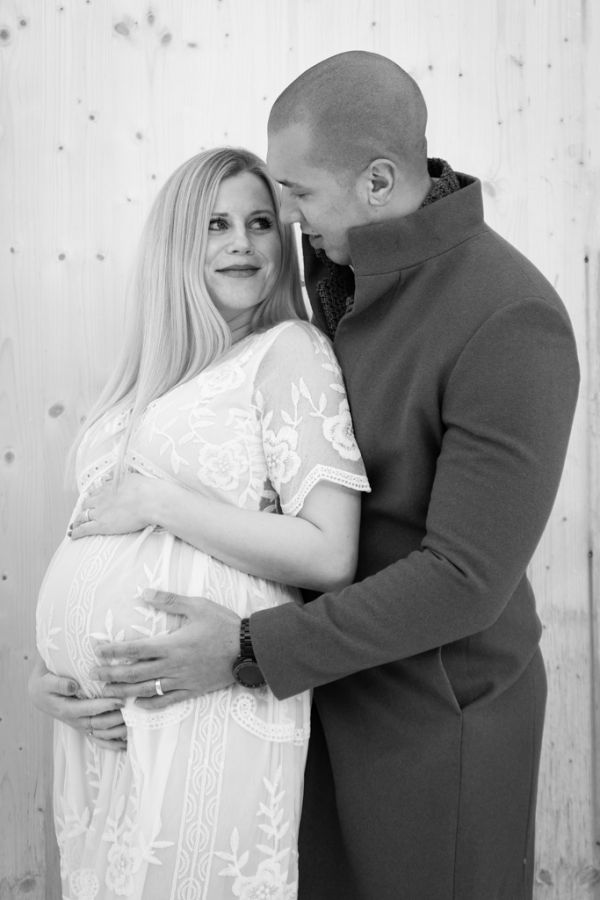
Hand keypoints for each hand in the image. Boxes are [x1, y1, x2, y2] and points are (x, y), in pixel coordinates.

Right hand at [28, 655, 126, 750]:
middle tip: (132, 710)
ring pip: (101, 734)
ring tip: (134, 725)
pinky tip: (126, 744)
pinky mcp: (85, 727)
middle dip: (116, 718)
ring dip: (117, 732)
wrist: (41, 692)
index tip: (119, 700)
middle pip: (98, 724)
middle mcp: (75, 721)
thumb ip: (59, 683)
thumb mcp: (47, 681)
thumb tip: (73, 686)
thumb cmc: (46, 683)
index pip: (88, 710)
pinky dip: (112, 744)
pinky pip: (99, 739)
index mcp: (66, 709)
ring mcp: (81, 725)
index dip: (104, 706)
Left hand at [69, 471, 153, 538]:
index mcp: (110, 486)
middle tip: (83, 513)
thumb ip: (125, 478)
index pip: (97, 492)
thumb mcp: (135, 477)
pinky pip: (84, 529)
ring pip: (83, 516)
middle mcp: (102, 498)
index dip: (94, 498)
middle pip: (87, 503)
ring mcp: (100, 511)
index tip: (93, 501)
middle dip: (84, 508)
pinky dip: (77, 532)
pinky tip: (73, 535)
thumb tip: (120, 476)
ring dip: (78, 520)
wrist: (151, 501)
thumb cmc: (148, 491)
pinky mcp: (102, 525)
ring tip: (75, 525)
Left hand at [90, 590, 240, 708]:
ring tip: (106, 692)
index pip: (133, 649)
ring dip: (123, 691)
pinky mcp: (192, 690)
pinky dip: (149, 704)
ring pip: (146, 690)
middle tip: (92, 674)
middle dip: (110, 674)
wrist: (249, 649)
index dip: (112, 650)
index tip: (96, 650)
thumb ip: (169, 601)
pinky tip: (138, 705)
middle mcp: (172, 666)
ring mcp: (181, 680)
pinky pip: (166, 701)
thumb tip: (144, 593)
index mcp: (171, 644)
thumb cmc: (223, 624)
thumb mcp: (197, 605)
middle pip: (133, 673)